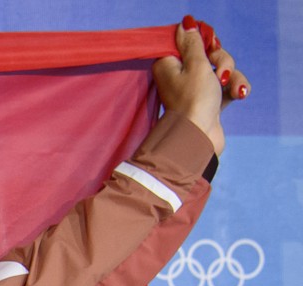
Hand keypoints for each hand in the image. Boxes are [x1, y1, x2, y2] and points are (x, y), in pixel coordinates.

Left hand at [153, 19, 247, 157]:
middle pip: (209, 54)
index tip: (209, 49)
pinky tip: (239, 94)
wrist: (199, 138)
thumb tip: (186, 24)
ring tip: (231, 88)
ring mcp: (196, 89)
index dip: (204, 43)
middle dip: (222, 61)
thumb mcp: (196, 65)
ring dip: (232, 76)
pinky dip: (234, 88)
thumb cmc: (194, 101)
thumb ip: (194, 43)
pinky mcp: (210, 101)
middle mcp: (179, 76)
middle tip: (219, 74)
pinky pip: (227, 86)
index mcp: (168, 64)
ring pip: (221, 69)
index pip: (187, 42)